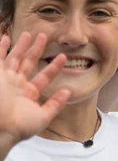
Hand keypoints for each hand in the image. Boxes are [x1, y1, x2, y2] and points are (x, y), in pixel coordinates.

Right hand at [0, 32, 69, 146]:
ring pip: (14, 57)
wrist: (0, 127)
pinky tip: (6, 37)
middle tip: (44, 36)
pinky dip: (2, 47)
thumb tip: (68, 91)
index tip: (63, 57)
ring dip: (21, 45)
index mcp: (28, 94)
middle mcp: (16, 85)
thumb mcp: (43, 116)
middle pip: (28, 62)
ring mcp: (5, 79)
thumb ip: (56, 104)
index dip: (54, 67)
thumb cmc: (20, 125)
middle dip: (36, 49)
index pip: (44, 76)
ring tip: (29, 34)